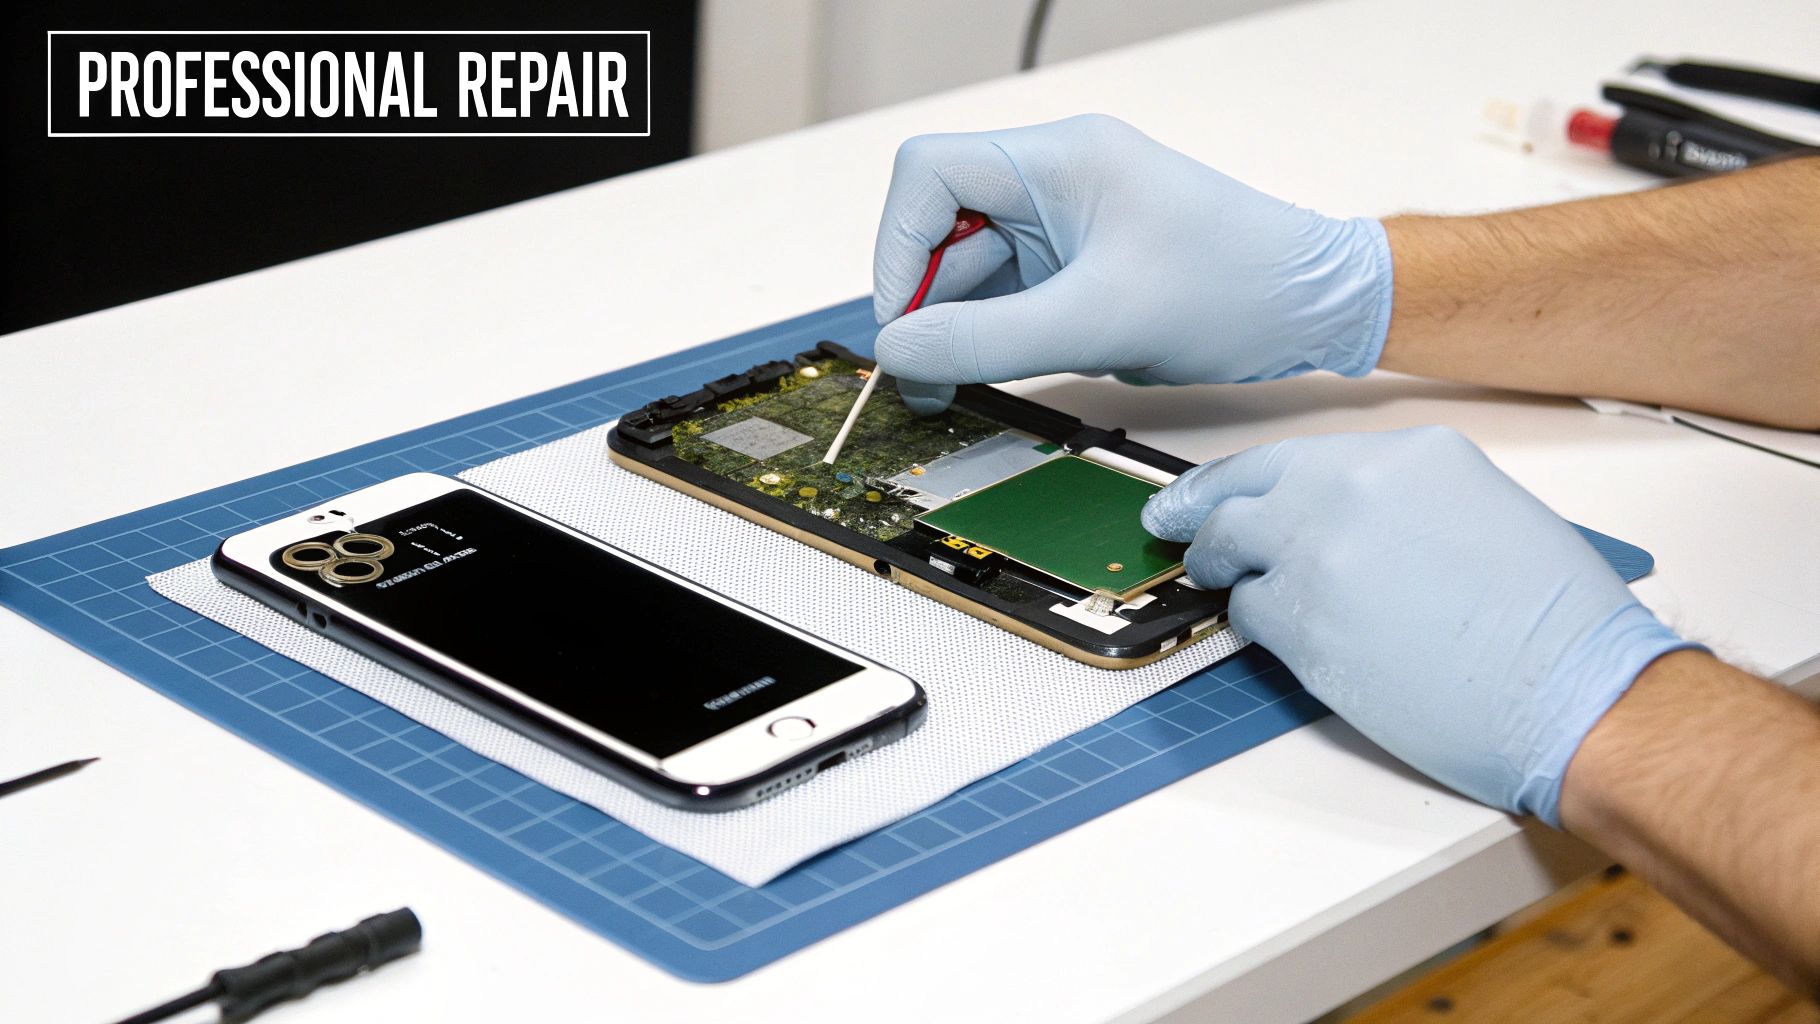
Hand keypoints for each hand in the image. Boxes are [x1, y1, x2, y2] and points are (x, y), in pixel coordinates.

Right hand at [871, 114, 1391, 413]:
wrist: (1310, 307)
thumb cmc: (1233, 288)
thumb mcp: (1101, 321)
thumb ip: (988, 337)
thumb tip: (898, 350)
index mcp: (1059, 159)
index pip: (929, 173)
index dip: (899, 246)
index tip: (903, 322)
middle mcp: (1051, 183)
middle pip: (939, 226)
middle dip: (921, 300)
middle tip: (918, 376)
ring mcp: (1060, 228)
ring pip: (967, 271)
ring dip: (949, 330)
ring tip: (943, 392)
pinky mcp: (1073, 271)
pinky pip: (1004, 300)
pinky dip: (984, 340)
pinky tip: (978, 378)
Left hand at [1141, 426, 1695, 823]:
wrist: (1574, 689)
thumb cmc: (1554, 623)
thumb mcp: (1483, 513)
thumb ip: (1401, 505)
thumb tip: (1343, 525)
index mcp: (1408, 455)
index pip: (1293, 458)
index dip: (1239, 480)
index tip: (1206, 492)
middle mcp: (1355, 487)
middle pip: (1242, 491)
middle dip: (1198, 511)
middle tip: (1170, 526)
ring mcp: (1321, 551)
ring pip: (1234, 550)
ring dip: (1225, 570)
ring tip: (1220, 583)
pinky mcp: (1303, 619)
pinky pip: (1249, 611)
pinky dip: (1252, 621)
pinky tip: (1274, 633)